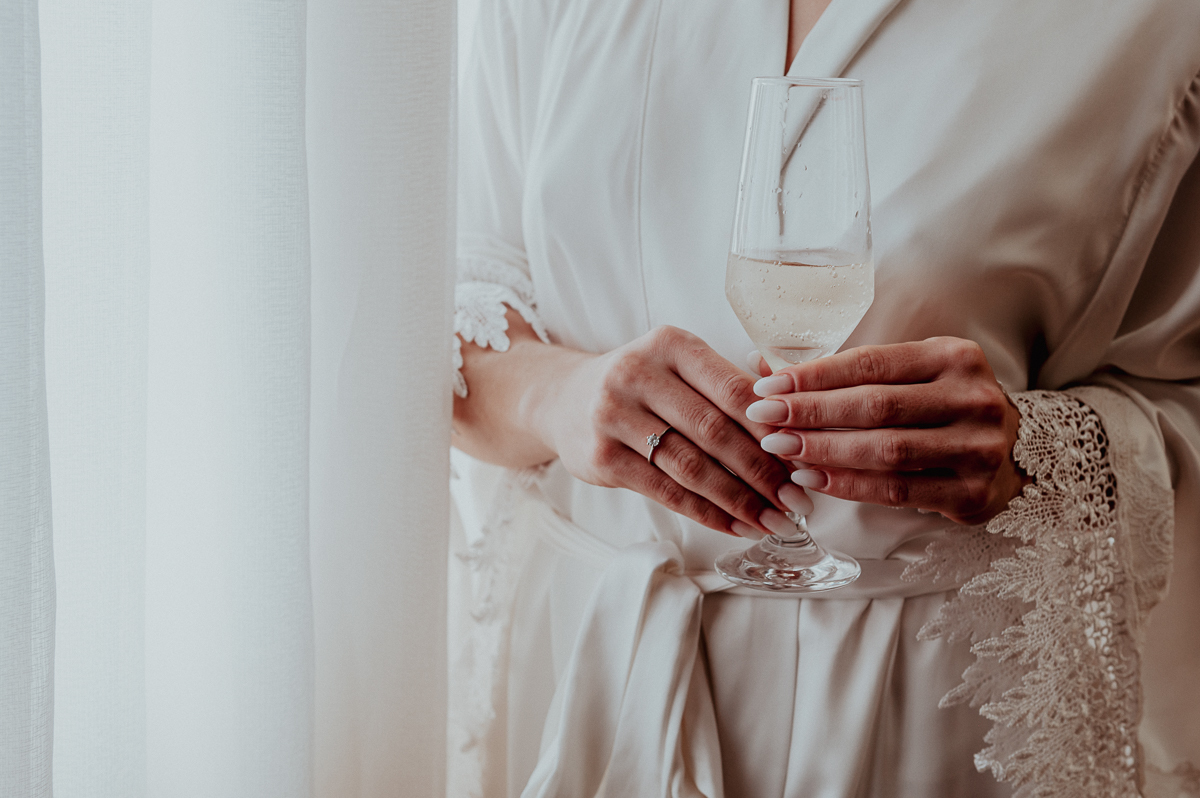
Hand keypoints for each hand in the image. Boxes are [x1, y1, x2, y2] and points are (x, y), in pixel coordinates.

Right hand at [526, 326, 812, 537]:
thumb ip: (731, 385)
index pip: (733, 389)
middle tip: (795, 498)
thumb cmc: (641, 386)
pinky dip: (706, 513)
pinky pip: (665, 491)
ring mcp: (613, 415)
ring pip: (691, 466)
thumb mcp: (679, 366)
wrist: (563, 400)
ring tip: (772, 519)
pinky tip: (734, 525)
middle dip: (762, 470)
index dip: (772, 428)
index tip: (803, 457)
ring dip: (739, 499)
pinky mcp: (601, 456)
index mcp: (670, 344)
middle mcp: (637, 373)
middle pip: (714, 430)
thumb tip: (796, 425)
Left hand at [743, 338, 1028, 525]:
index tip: (769, 387)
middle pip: (875, 407)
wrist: (1016, 454)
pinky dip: (849, 485)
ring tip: (781, 450)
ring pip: (885, 451)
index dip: (814, 376)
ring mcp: (979, 448)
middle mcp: (973, 398)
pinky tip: (813, 479)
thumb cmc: (944, 408)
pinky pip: (898, 490)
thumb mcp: (912, 377)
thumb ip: (851, 375)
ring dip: (824, 451)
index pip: (872, 363)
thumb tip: (765, 368)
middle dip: (811, 413)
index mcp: (954, 356)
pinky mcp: (973, 493)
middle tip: (765, 420)